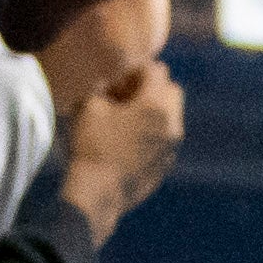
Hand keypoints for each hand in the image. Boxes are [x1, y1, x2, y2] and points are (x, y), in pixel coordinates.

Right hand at [59, 52, 189, 225]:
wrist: (99, 193)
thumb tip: (108, 78)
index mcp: (156, 105)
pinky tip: (129, 139)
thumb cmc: (92, 146)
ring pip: (172, 115)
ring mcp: (171, 146)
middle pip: (172, 90)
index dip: (136, 69)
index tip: (119, 78)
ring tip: (127, 117)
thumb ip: (102, 84)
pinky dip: (154, 131)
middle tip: (127, 94)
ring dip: (155, 109)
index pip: (157, 70)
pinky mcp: (166, 164)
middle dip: (153, 87)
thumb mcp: (89, 106)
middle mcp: (172, 124)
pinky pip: (166, 138)